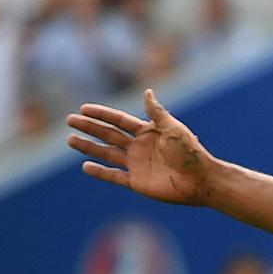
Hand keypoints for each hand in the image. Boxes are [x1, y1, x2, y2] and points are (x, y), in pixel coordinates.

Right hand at [67, 89, 213, 205]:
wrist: (202, 181)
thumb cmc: (191, 153)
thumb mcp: (173, 129)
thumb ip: (157, 113)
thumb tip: (147, 91)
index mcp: (148, 132)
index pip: (119, 120)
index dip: (102, 114)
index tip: (83, 109)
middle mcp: (140, 147)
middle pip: (109, 134)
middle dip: (89, 127)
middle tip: (70, 120)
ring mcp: (137, 164)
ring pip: (107, 153)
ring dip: (89, 147)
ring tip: (70, 140)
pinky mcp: (137, 182)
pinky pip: (114, 176)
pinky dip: (100, 172)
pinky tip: (85, 166)